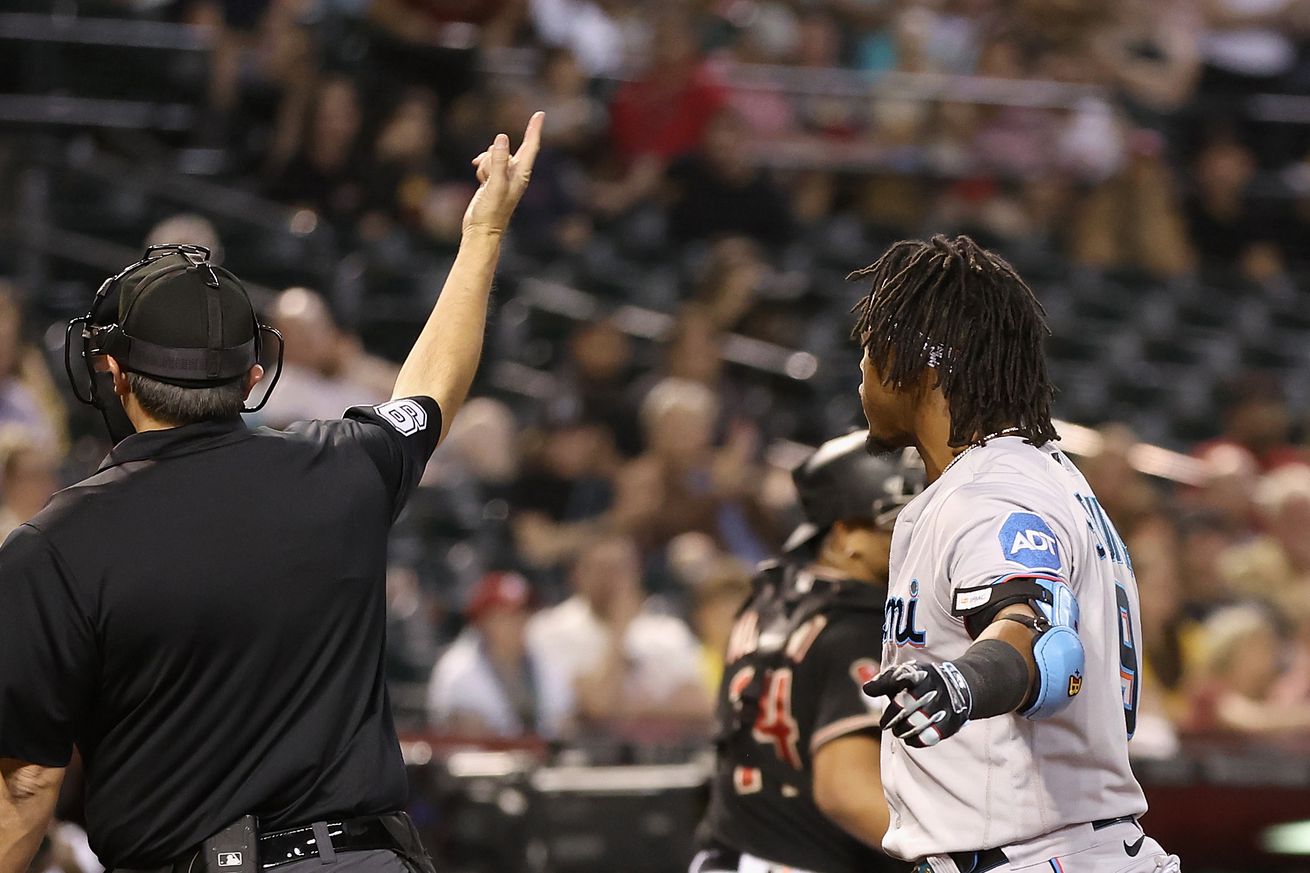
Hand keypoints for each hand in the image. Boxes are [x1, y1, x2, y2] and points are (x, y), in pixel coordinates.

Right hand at [462, 111, 543, 236]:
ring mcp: (503, 177)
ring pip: (493, 155)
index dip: (534, 129)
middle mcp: (515, 174)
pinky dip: (481, 166)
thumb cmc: (491, 211)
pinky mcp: (492, 180)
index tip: (540, 114)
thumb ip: (498, 161)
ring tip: (484, 181)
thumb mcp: (494, 184)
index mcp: (521, 174)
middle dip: (495, 154)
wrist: (481, 230)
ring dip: (485, 162)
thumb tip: (502, 138)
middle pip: (506, 149)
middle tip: (491, 174)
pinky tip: (478, 177)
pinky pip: (486, 163)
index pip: (530, 147)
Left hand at [863, 660, 971, 747]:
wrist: (960, 685)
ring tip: (898, 730)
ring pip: (915, 725)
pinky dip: (915, 740)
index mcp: (918, 673)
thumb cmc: (923, 681)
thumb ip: (884, 682)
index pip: (899, 678)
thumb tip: (867, 689)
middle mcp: (931, 688)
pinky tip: (910, 738)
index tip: (875, 694)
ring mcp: (942, 706)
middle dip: (890, 719)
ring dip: (901, 731)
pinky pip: (929, 737)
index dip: (885, 685)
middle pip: (903, 708)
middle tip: (885, 724)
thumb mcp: (905, 674)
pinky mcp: (950, 722)